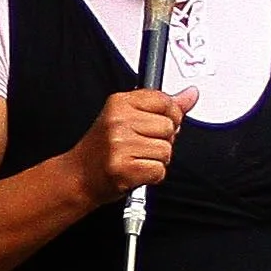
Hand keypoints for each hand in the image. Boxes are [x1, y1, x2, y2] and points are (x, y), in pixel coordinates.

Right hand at [82, 87, 195, 209]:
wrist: (79, 176)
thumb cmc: (103, 148)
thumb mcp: (129, 118)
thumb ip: (163, 106)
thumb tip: (191, 95)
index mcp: (119, 103)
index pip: (164, 101)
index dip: (169, 116)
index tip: (155, 125)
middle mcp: (118, 121)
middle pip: (169, 127)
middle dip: (161, 140)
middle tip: (140, 146)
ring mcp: (120, 144)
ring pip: (166, 150)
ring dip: (156, 160)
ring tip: (136, 159)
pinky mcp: (124, 168)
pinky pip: (159, 170)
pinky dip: (152, 175)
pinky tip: (136, 171)